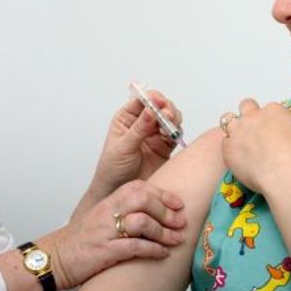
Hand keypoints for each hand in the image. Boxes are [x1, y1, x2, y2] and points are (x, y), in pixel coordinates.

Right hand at [50, 180, 185, 289]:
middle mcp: (107, 212)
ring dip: (163, 232)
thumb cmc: (82, 241)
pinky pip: (133, 247)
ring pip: (141, 222)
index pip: (139, 187)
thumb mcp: (103, 219)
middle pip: (143, 200)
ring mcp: (105, 231)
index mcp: (108, 202)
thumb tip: (155, 214)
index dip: (163, 194)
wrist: (54, 258)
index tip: (179, 204)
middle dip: (166, 211)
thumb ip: (125, 212)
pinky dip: (152, 250)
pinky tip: (162, 254)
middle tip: (181, 222)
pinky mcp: (104, 251)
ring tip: (176, 240)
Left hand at [83, 91, 182, 207]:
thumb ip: (139, 129)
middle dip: (166, 108)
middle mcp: (142, 124)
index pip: (141, 101)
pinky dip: (177, 132)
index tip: (158, 102)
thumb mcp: (123, 147)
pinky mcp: (165, 147)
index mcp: (126, 119)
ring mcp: (154, 135)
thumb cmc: (112, 169)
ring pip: (170, 118)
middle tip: (167, 116)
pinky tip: (173, 136)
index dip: (152, 98)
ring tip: (171, 126)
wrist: (118, 191)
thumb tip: (150, 111)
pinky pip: (175, 134)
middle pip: (159, 106)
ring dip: (173, 118)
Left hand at [220, 98, 290, 196]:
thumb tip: (282, 133)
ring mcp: (238, 131)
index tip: (270, 130)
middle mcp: (253, 116)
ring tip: (241, 142)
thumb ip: (286, 128)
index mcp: (273, 110)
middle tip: (252, 130)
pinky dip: (230, 149)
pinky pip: (225, 143)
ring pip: (228, 120)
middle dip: (248, 115)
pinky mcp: (228, 148)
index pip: (267, 109)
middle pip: (246, 106)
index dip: (268, 120)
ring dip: (234, 129)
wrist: (285, 173)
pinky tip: (239, 158)